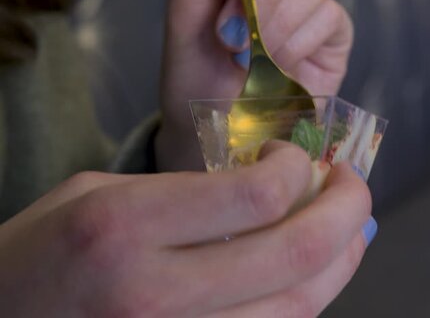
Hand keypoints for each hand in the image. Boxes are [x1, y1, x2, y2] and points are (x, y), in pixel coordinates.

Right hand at [0, 142, 371, 316]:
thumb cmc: (45, 253)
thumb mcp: (96, 195)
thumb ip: (186, 190)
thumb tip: (275, 186)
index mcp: (124, 227)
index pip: (256, 195)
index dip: (297, 168)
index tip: (295, 158)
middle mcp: (156, 294)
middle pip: (296, 253)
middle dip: (346, 208)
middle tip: (352, 184)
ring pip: (300, 306)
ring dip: (341, 260)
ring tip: (348, 228)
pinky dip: (307, 298)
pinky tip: (310, 272)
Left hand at [156, 0, 352, 170]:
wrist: (217, 123)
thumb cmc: (196, 70)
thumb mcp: (184, 10)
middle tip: (230, 37)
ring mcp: (312, 0)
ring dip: (279, 20)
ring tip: (249, 57)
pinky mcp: (335, 31)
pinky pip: (330, 15)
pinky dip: (297, 44)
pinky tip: (278, 66)